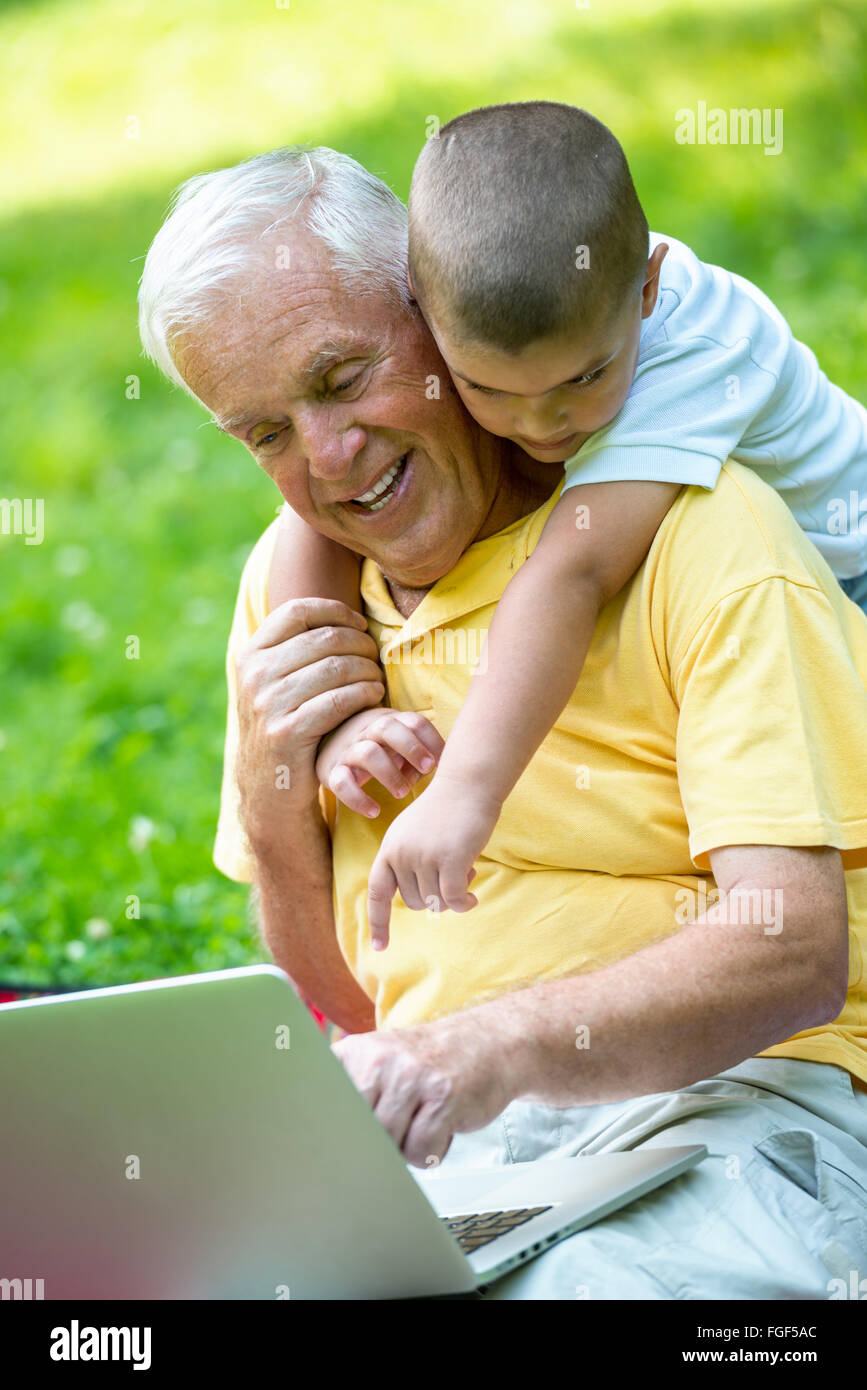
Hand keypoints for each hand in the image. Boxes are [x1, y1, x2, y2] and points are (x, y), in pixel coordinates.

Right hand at [234, 598, 383, 846]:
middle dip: (361, 644)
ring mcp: (268, 704)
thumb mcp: (274, 685)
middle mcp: (255, 675)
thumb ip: (293, 651)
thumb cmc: (285, 725)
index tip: (360, 626)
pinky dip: (365, 693)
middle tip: (376, 658)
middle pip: (324, 638)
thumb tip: (338, 613)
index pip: (298, 611)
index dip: (336, 612)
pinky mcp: (288, 732)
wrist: (268, 786)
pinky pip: (340, 700)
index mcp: (251, 655)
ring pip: (336, 667)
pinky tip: (374, 696)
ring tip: (377, 680)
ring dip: (368, 670)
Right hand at [316, 709, 444, 817]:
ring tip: (403, 793)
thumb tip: (441, 769)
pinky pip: (341, 782)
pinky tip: (374, 812)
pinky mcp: (331, 771)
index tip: (442, 762)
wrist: (329, 743)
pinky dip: (358, 798)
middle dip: (411, 747)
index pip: (413, 722)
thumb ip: (421, 753)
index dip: (431, 740)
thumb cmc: (382, 748)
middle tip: (428, 768)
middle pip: (387, 728)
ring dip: (389, 773)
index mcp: (390, 721)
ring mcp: (348, 750)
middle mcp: (367, 731)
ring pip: (366, 753)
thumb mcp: (400, 745)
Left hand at [331, 1007, 519, 1165]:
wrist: (489, 1042)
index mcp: (355, 1052)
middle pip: (357, 1132)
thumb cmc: (429, 1063)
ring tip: (422, 1119)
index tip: (329, 1146)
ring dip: (407, 1145)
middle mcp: (380, 1059)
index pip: (323, 1104)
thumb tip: (321, 1145)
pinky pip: (420, 1151)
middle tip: (398, 1123)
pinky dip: (432, 1150)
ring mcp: (412, 1076)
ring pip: (389, 1146)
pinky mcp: (443, 1097)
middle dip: (376, 1142)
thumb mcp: (380, 1062)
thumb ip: (349, 1093)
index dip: (328, 1133)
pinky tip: (442, 1124)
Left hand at [366, 775, 501, 948]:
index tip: (379, 947)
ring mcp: (424, 858)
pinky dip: (464, 903)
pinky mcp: (449, 860)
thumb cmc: (447, 809)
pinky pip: (454, 899)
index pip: (378, 892)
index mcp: (390, 848)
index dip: (379, 921)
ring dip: (454, 894)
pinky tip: (473, 898)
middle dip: (436, 896)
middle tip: (455, 874)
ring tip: (466, 869)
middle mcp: (401, 854)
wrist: (467, 783)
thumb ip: (412, 863)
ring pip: (437, 901)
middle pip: (415, 901)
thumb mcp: (417, 833)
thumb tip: (426, 903)